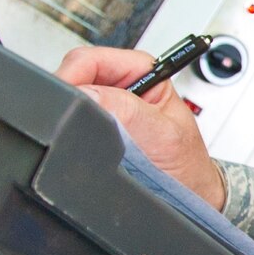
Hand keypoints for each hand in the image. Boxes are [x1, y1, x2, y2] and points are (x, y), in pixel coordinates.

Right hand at [56, 46, 225, 210]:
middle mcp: (123, 86)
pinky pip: (74, 125)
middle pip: (76, 77)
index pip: (93, 60)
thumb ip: (128, 112)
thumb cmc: (188, 165)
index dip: (71, 76)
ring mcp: (108, 108)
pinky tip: (80, 145)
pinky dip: (71, 133)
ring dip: (70, 116)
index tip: (63, 98)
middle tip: (67, 120)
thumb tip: (88, 94)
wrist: (190, 195)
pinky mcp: (98, 129)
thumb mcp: (163, 136)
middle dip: (68, 97)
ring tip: (82, 136)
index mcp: (143, 72)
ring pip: (72, 101)